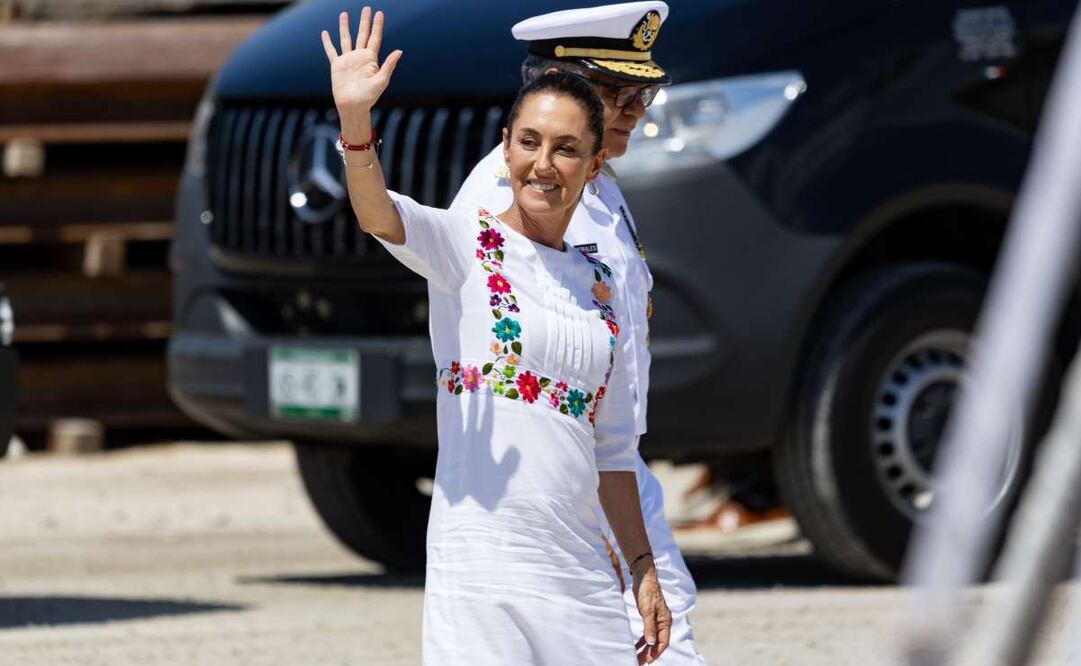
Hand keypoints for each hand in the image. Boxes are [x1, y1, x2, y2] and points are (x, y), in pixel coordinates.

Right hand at [320, 7, 402, 137]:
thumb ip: (389, 65)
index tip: (379, 13)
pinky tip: (325, 33)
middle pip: (362, 34)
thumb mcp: (381, 81)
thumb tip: (399, 51)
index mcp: (371, 59)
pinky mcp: (337, 66)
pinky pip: (331, 51)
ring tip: (344, 14)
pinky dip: (327, 42)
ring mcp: (348, 60)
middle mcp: (360, 57)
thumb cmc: (369, 97)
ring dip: (344, 27)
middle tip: (367, 8)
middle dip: (364, 22)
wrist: (353, 106)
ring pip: (346, 39)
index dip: (377, 25)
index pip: (375, 38)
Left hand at [631, 559, 671, 663]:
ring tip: (637, 657)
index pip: (663, 642)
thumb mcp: (647, 610)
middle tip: (639, 662)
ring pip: (653, 638)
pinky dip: (642, 640)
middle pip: (658, 642)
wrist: (644, 576)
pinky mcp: (650, 616)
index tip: (647, 661)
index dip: (656, 653)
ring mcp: (657, 619)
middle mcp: (663, 622)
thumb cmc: (647, 591)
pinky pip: (648, 632)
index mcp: (665, 621)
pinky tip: (636, 646)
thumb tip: (651, 643)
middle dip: (649, 653)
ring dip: (646, 648)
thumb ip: (649, 627)